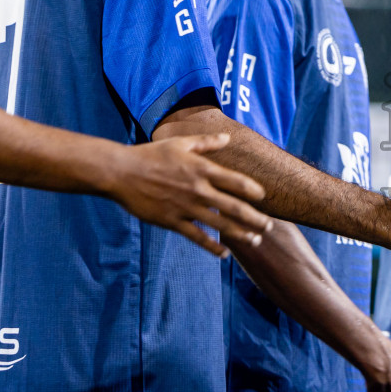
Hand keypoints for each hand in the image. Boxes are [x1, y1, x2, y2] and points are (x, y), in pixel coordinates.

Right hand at [105, 134, 271, 256]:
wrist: (121, 172)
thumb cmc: (151, 155)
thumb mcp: (180, 143)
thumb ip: (206, 142)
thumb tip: (228, 137)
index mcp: (202, 169)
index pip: (237, 182)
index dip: (254, 191)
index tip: (265, 198)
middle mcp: (198, 189)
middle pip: (235, 207)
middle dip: (255, 218)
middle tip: (269, 226)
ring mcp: (186, 207)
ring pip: (220, 224)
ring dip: (241, 234)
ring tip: (255, 240)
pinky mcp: (172, 221)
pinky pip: (197, 236)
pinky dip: (213, 246)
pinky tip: (225, 254)